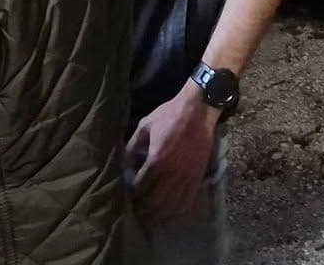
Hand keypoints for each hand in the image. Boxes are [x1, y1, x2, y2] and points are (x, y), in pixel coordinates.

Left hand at [126, 84, 219, 222]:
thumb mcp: (145, 125)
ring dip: (160, 213)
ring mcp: (186, 177)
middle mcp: (171, 173)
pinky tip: (171, 210)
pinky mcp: (198, 177)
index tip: (128, 196)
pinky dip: (178, 210)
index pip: (141, 187)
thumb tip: (124, 164)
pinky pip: (188, 201)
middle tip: (137, 209)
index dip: (133, 195)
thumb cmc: (170, 115)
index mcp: (156, 160)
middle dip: (144, 208)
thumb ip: (132, 145)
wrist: (199, 110)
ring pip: (171, 206)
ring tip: (152, 213)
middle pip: (155, 202)